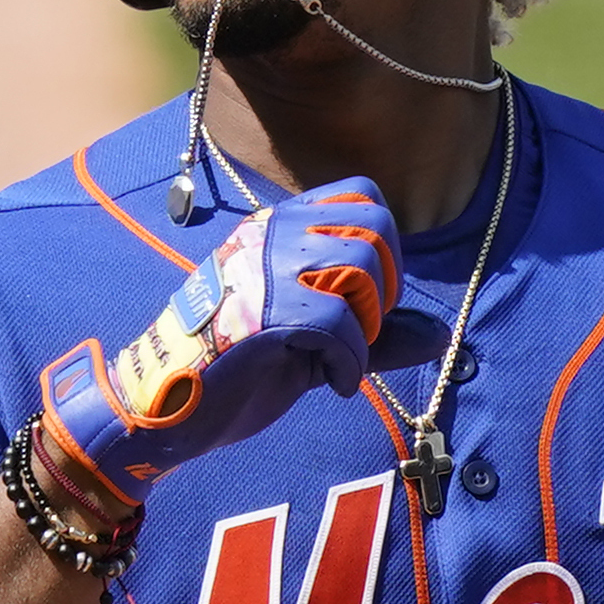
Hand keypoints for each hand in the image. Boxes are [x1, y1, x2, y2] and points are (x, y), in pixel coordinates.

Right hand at [39, 181, 443, 510]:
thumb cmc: (235, 371)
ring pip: (359, 272)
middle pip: (374, 231)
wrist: (161, 408)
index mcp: (278, 228)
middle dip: (384, 289)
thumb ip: (376, 335)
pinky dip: (349, 363)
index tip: (368, 298)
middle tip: (360, 333)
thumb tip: (443, 336)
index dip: (387, 248)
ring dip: (365, 329)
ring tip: (339, 361)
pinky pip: (338, 325)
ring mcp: (262, 270)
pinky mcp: (260, 314)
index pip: (363, 195)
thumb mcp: (315, 345)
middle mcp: (270, 236)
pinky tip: (329, 383)